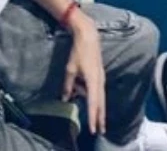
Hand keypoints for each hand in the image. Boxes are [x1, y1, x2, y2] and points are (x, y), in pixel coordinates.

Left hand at [62, 10, 105, 134]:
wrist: (89, 36)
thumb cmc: (79, 52)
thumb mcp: (70, 69)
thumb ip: (68, 85)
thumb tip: (65, 97)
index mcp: (93, 81)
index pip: (93, 103)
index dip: (92, 117)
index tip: (94, 129)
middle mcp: (100, 81)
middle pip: (101, 103)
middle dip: (100, 117)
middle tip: (100, 130)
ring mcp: (101, 77)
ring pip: (100, 96)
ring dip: (97, 107)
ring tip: (96, 119)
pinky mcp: (99, 73)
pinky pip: (97, 89)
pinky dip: (94, 97)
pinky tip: (87, 98)